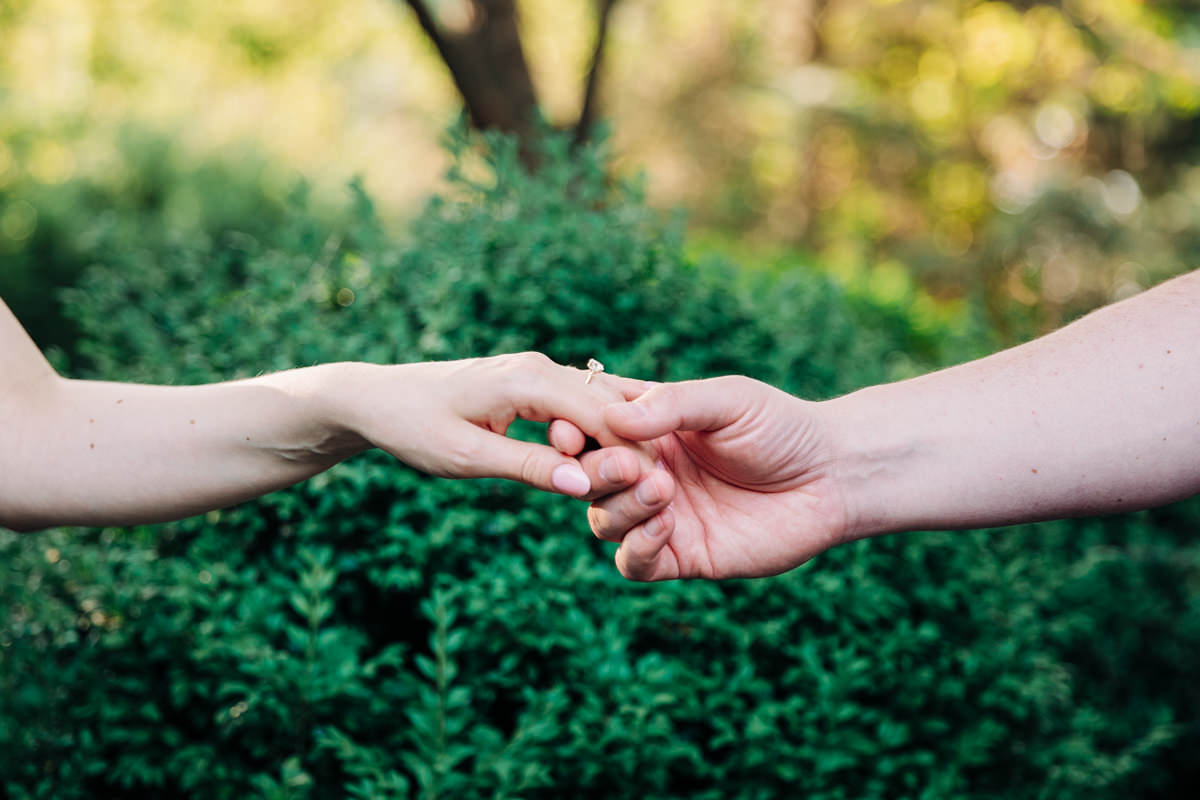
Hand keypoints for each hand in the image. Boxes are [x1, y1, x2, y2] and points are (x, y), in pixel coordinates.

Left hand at [334, 352, 651, 496]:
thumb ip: (527, 468)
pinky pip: (578, 407)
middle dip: (633, 448)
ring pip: (598, 406)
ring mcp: (537, 372)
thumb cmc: (413, 426)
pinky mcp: (532, 384)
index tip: (653, 494)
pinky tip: (607, 466)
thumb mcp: (466, 457)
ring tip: (636, 487)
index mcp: (528, 379)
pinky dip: (595, 435)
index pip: (602, 415)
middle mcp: (540, 367)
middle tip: (654, 496)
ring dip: (616, 443)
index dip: (631, 455)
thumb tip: (584, 485)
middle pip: (610, 407)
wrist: (378, 399)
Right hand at [551, 376, 850, 579]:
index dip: (572, 430)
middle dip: (595, 473)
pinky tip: (667, 525)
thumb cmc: (781, 427)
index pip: (588, 428)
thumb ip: (671, 406)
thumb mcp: (727, 400)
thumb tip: (610, 418)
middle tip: (628, 465)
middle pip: (586, 478)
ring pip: (603, 520)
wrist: (832, 477)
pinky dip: (638, 547)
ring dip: (621, 507)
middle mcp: (645, 471)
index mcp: (647, 427)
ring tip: (663, 490)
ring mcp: (661, 515)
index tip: (571, 430)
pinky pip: (635, 562)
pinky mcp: (683, 555)